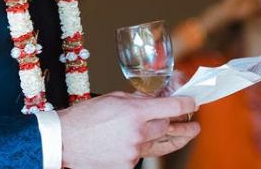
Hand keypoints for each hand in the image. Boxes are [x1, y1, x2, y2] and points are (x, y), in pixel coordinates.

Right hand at [59, 92, 199, 167]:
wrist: (66, 140)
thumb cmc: (85, 117)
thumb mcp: (113, 99)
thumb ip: (136, 100)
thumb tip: (154, 100)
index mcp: (135, 112)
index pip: (171, 107)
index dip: (186, 105)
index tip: (194, 104)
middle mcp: (137, 132)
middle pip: (167, 127)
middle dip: (177, 125)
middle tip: (192, 126)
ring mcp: (133, 152)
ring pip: (156, 144)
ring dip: (161, 138)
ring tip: (184, 136)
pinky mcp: (127, 166)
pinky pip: (141, 156)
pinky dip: (139, 150)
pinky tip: (131, 144)